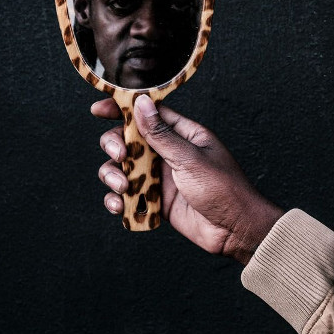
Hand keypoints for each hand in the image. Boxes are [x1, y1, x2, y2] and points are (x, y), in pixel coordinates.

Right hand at [93, 95, 283, 263]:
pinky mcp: (156, 201)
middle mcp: (169, 153)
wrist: (235, 230)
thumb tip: (141, 103)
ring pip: (123, 169)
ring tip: (123, 188)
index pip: (148, 114)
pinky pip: (128, 196)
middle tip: (121, 156)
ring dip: (114, 175)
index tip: (98, 109)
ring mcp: (161, 177)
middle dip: (116, 145)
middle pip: (128, 140)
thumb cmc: (224, 189)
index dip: (122, 109)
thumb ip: (161, 134)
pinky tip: (120, 205)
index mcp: (183, 135)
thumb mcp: (190, 158)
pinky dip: (118, 200)